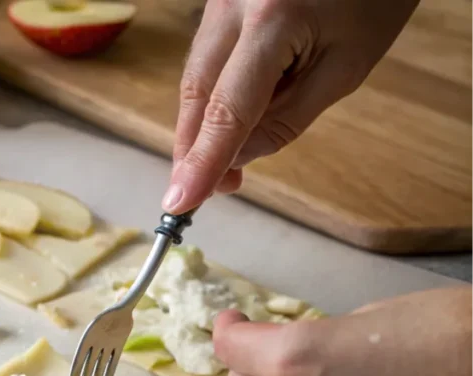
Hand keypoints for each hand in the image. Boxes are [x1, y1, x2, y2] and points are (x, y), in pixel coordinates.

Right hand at [164, 0, 419, 213]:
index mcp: (272, 18)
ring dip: (203, 125)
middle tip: (204, 193)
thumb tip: (236, 158)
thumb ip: (287, 119)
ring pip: (195, 77)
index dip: (202, 162)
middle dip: (194, 149)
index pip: (227, 109)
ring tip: (224, 162)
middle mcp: (232, 2)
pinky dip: (213, 95)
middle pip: (196, 93)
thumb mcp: (346, 66)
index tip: (180, 204)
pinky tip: (232, 118)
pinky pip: (206, 57)